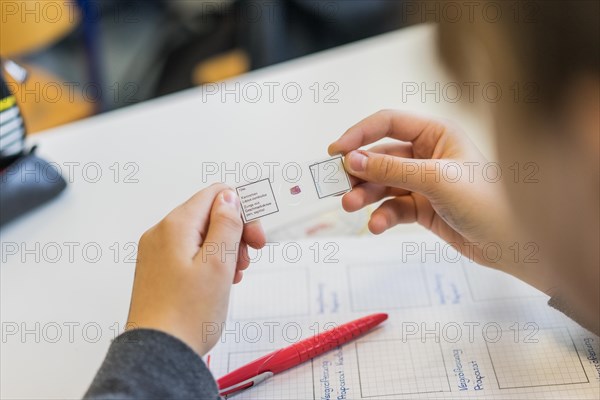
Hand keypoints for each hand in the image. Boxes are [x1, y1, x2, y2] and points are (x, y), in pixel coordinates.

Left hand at [126, 184, 265, 355]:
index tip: (255, 237)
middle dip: (234, 232)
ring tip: (232, 276)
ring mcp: (157, 253)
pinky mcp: (158, 271)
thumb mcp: (218, 263)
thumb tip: (229, 197)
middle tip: (246, 260)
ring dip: (224, 249)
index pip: (215, 194)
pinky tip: (218, 282)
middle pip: (208, 214)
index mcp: (175, 226)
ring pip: (201, 235)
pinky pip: (189, 253)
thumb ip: (226, 224)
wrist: (159, 354)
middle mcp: (161, 234)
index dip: (242, 211)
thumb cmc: (187, 314)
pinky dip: (209, 262)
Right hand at [329, 110, 553, 292]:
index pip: (388, 123)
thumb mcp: (435, 179)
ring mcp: (423, 182)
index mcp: (436, 134)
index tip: (335, 151)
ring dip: (365, 195)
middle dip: (359, 172)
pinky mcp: (421, 207)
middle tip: (339, 186)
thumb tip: (351, 160)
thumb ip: (391, 170)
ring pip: (382, 184)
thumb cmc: (487, 202)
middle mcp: (427, 154)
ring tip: (350, 206)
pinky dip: (381, 216)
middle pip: (379, 156)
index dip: (359, 133)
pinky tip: (376, 226)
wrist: (513, 244)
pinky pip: (392, 207)